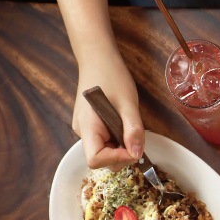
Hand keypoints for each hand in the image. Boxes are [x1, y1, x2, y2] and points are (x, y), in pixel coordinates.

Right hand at [73, 51, 144, 169]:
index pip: (95, 160)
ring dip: (122, 146)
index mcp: (87, 126)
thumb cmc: (110, 76)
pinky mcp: (92, 127)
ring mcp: (86, 129)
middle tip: (135, 136)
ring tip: (128, 124)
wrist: (98, 59)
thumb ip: (133, 130)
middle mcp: (82, 131)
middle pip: (102, 159)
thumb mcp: (128, 104)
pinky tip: (123, 123)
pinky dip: (118, 139)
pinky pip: (106, 142)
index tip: (133, 148)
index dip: (116, 159)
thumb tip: (137, 154)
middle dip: (122, 154)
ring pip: (106, 152)